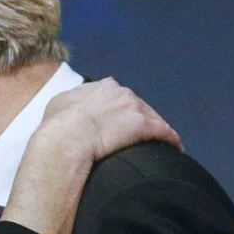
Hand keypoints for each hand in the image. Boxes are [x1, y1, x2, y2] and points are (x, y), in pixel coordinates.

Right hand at [39, 77, 182, 160]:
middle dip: (138, 118)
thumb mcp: (59, 103)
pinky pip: (164, 132)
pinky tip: (175, 148)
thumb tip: (75, 106)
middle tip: (135, 135)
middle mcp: (121, 92)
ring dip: (156, 129)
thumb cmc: (59, 124)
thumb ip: (73, 101)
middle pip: (138, 105)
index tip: (117, 121)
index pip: (118, 95)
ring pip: (152, 118)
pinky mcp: (144, 126)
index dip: (119, 109)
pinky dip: (170, 140)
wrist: (68, 137)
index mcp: (102, 86)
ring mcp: (134, 108)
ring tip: (159, 143)